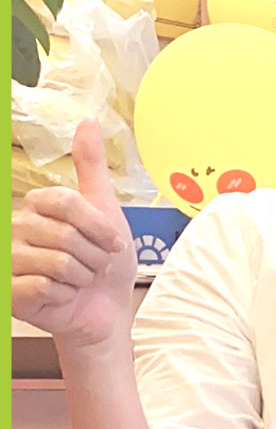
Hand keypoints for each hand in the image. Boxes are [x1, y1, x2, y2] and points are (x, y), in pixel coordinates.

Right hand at [11, 119, 135, 351]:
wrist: (105, 308)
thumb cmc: (104, 261)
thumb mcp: (105, 209)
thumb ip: (91, 167)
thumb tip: (88, 120)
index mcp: (37, 206)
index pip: (67, 203)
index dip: (99, 226)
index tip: (113, 242)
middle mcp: (16, 228)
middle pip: (66, 234)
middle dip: (94, 255)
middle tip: (94, 265)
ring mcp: (10, 260)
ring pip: (58, 261)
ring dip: (82, 276)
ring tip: (80, 279)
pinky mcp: (10, 290)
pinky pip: (46, 285)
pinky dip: (67, 293)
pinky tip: (64, 295)